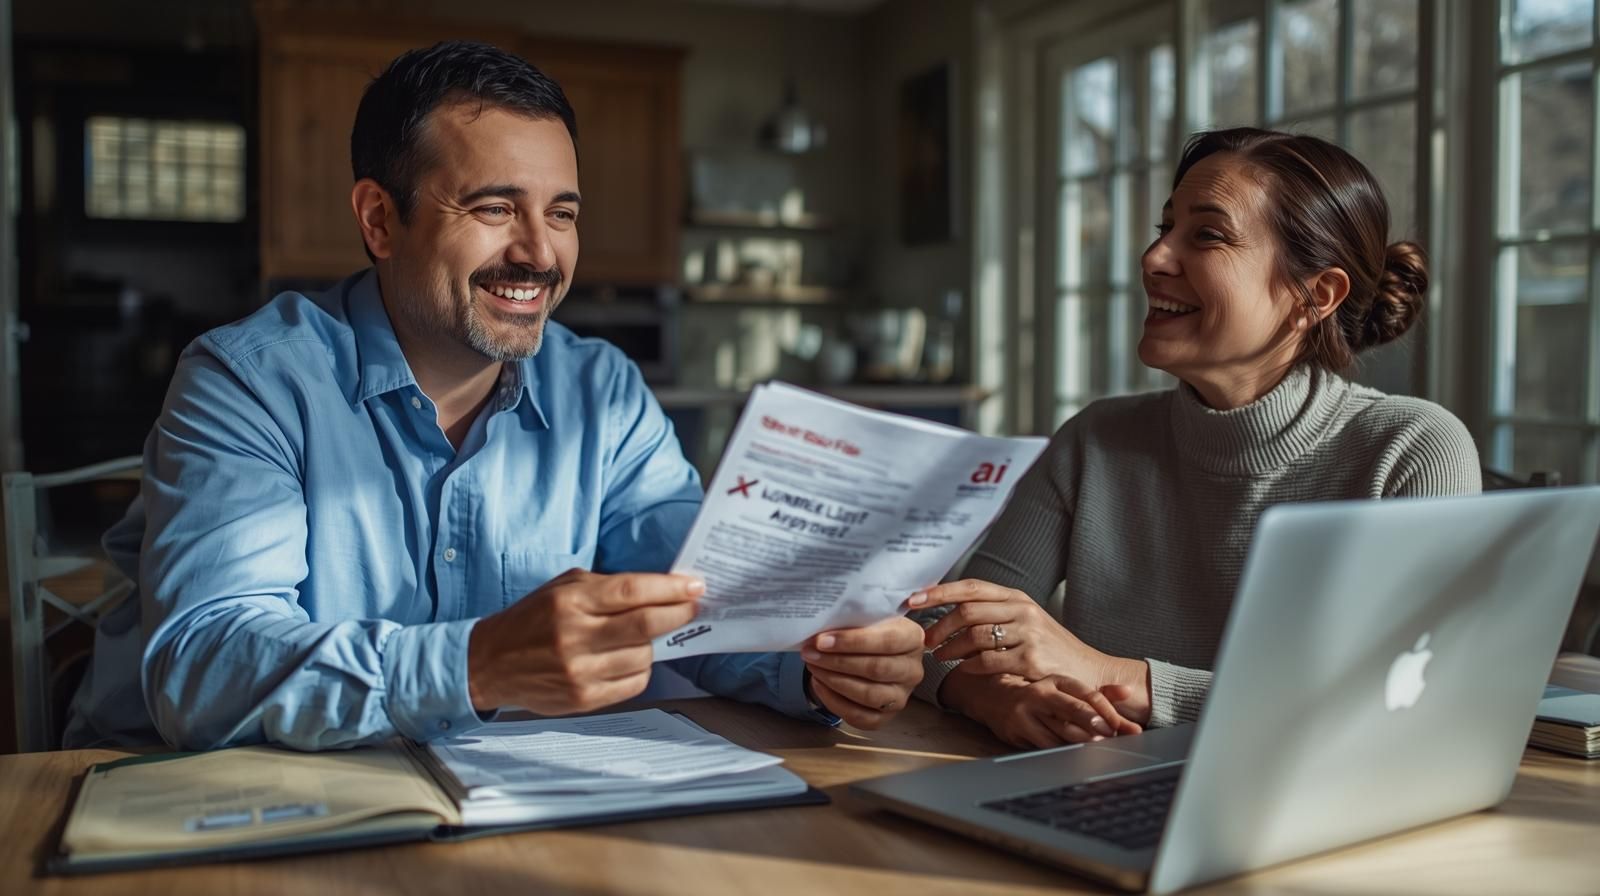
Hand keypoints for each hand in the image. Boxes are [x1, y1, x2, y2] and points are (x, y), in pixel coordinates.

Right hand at [467, 569, 701, 713]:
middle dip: (678, 614)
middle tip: (692, 607)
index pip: (633, 591)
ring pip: (644, 656)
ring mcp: (579, 671)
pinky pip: (633, 684)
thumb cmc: (533, 619)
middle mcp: (575, 636)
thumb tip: (661, 589)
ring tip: (648, 635)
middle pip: (646, 625)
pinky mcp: (582, 699)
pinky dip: (640, 669)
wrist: (491, 662)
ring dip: (655, 644)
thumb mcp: (563, 588)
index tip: (694, 587)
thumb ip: (608, 586)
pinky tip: (629, 659)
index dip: (670, 589)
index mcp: (570, 602)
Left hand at [800, 616, 924, 728]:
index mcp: (913, 639)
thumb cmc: (871, 631)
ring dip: (834, 681)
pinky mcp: (887, 716)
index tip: (822, 640)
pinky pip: (860, 716)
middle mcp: (913, 670)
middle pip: (876, 669)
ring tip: (813, 666)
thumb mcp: (870, 618)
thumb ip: (854, 621)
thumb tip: (822, 631)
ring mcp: (902, 696)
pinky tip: (819, 684)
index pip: (887, 641)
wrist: (876, 651)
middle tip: (810, 653)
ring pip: (868, 695)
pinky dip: (835, 702)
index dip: (852, 641)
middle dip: (837, 662)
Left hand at [912, 579, 1152, 725]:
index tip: (912, 600)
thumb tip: (946, 611)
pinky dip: (969, 666)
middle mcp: (1023, 610)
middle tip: (925, 640)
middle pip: (968, 611)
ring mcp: (1029, 634)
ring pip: (974, 636)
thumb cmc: (1050, 649)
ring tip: (939, 656)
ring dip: (950, 648)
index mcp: (1017, 597)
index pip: (972, 587)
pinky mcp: (1031, 659)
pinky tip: (964, 669)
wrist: (1089, 673)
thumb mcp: (1025, 622)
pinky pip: (987, 661)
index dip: (939, 592)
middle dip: (939, 626)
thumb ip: (992, 613)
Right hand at [942, 672, 1141, 748]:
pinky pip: (1044, 746)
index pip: (1088, 693)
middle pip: (1073, 709)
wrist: (990, 694)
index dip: (1107, 711)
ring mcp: (1026, 712)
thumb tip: (1130, 691)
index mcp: (1057, 680)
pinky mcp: (1015, 730)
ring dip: (1081, 744)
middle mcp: (1041, 693)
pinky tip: (1073, 759)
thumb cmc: (1038, 695)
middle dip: (1093, 724)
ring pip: (1059, 732)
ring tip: (1097, 752)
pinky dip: (1061, 753)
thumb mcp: (1065, 689)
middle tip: (1109, 737)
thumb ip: (1100, 693)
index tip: (1121, 727)